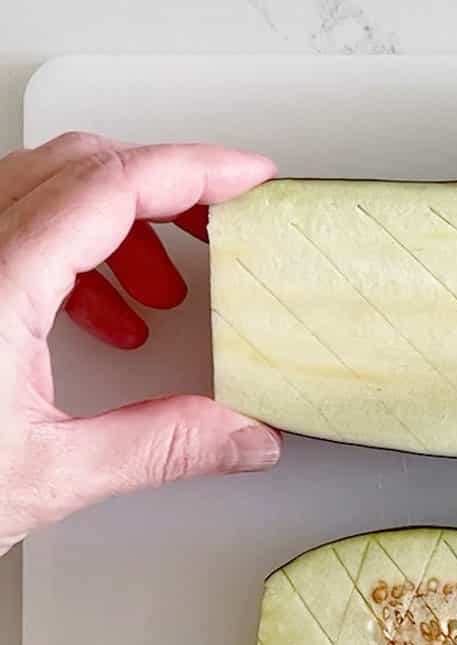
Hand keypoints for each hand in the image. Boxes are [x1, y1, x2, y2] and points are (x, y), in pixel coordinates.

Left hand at [0, 132, 279, 553]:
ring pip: (42, 189)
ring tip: (159, 289)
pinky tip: (94, 317)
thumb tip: (241, 438)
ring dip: (115, 224)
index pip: (111, 185)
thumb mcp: (44, 477)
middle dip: (162, 190)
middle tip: (215, 226)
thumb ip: (158, 448)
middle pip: (78, 167)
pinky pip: (10, 225)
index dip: (193, 170)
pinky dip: (70, 251)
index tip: (246, 176)